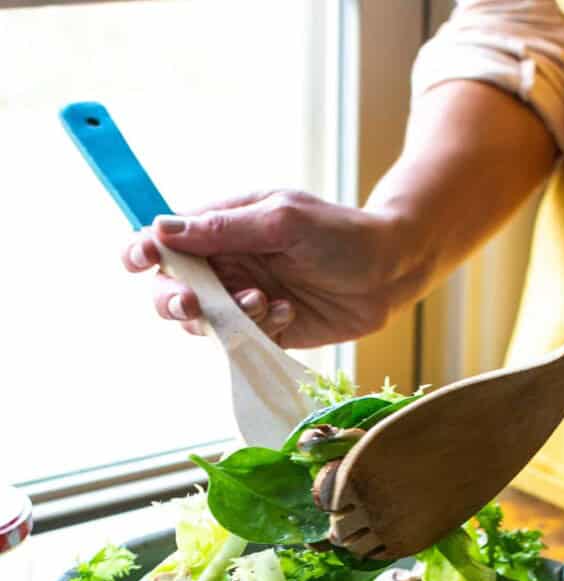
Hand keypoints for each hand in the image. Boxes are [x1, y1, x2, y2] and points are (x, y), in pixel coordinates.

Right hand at [121, 190, 404, 348]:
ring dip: (225, 317)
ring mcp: (245, 300)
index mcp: (223, 227)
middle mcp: (228, 265)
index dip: (143, 250)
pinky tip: (288, 313)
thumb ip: (224, 228)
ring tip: (263, 302)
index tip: (137, 260)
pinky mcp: (266, 331)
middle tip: (192, 304)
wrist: (390, 272)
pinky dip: (259, 332)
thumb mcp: (283, 220)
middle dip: (174, 300)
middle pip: (173, 289)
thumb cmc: (340, 234)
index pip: (167, 240)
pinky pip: (241, 342)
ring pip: (205, 322)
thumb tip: (162, 228)